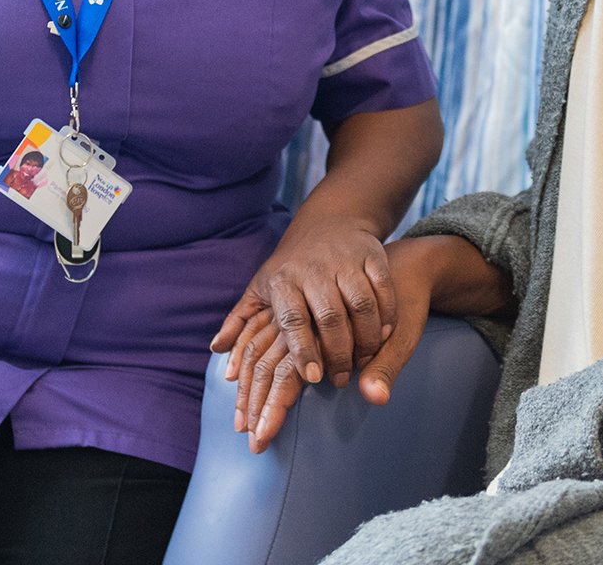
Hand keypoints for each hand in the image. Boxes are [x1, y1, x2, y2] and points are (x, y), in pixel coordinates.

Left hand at [228, 238, 438, 451]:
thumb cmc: (291, 266)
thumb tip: (216, 348)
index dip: (303, 349)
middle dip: (338, 352)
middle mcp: (314, 269)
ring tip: (363, 360)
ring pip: (360, 304)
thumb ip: (239, 320)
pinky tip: (383, 335)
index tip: (313, 377)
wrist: (328, 222)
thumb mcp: (261, 287)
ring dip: (365, 338)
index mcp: (284, 280)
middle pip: (329, 316)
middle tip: (340, 378)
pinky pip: (382, 288)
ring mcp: (345, 260)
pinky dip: (386, 314)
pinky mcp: (372, 255)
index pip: (293, 318)